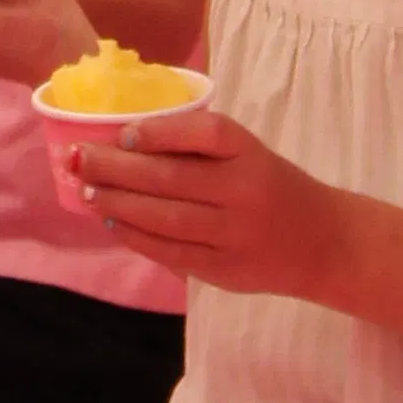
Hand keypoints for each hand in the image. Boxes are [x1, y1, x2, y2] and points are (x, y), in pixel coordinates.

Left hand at [73, 110, 345, 299]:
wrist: (324, 243)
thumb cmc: (273, 188)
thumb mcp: (249, 155)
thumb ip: (200, 149)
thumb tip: (124, 142)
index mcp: (252, 154)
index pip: (206, 134)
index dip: (162, 132)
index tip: (125, 133)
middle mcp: (244, 192)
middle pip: (172, 178)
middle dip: (116, 168)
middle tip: (78, 159)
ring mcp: (234, 235)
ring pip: (165, 218)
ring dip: (119, 204)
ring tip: (89, 192)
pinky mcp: (224, 270)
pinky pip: (171, 253)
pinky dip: (137, 238)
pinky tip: (114, 224)